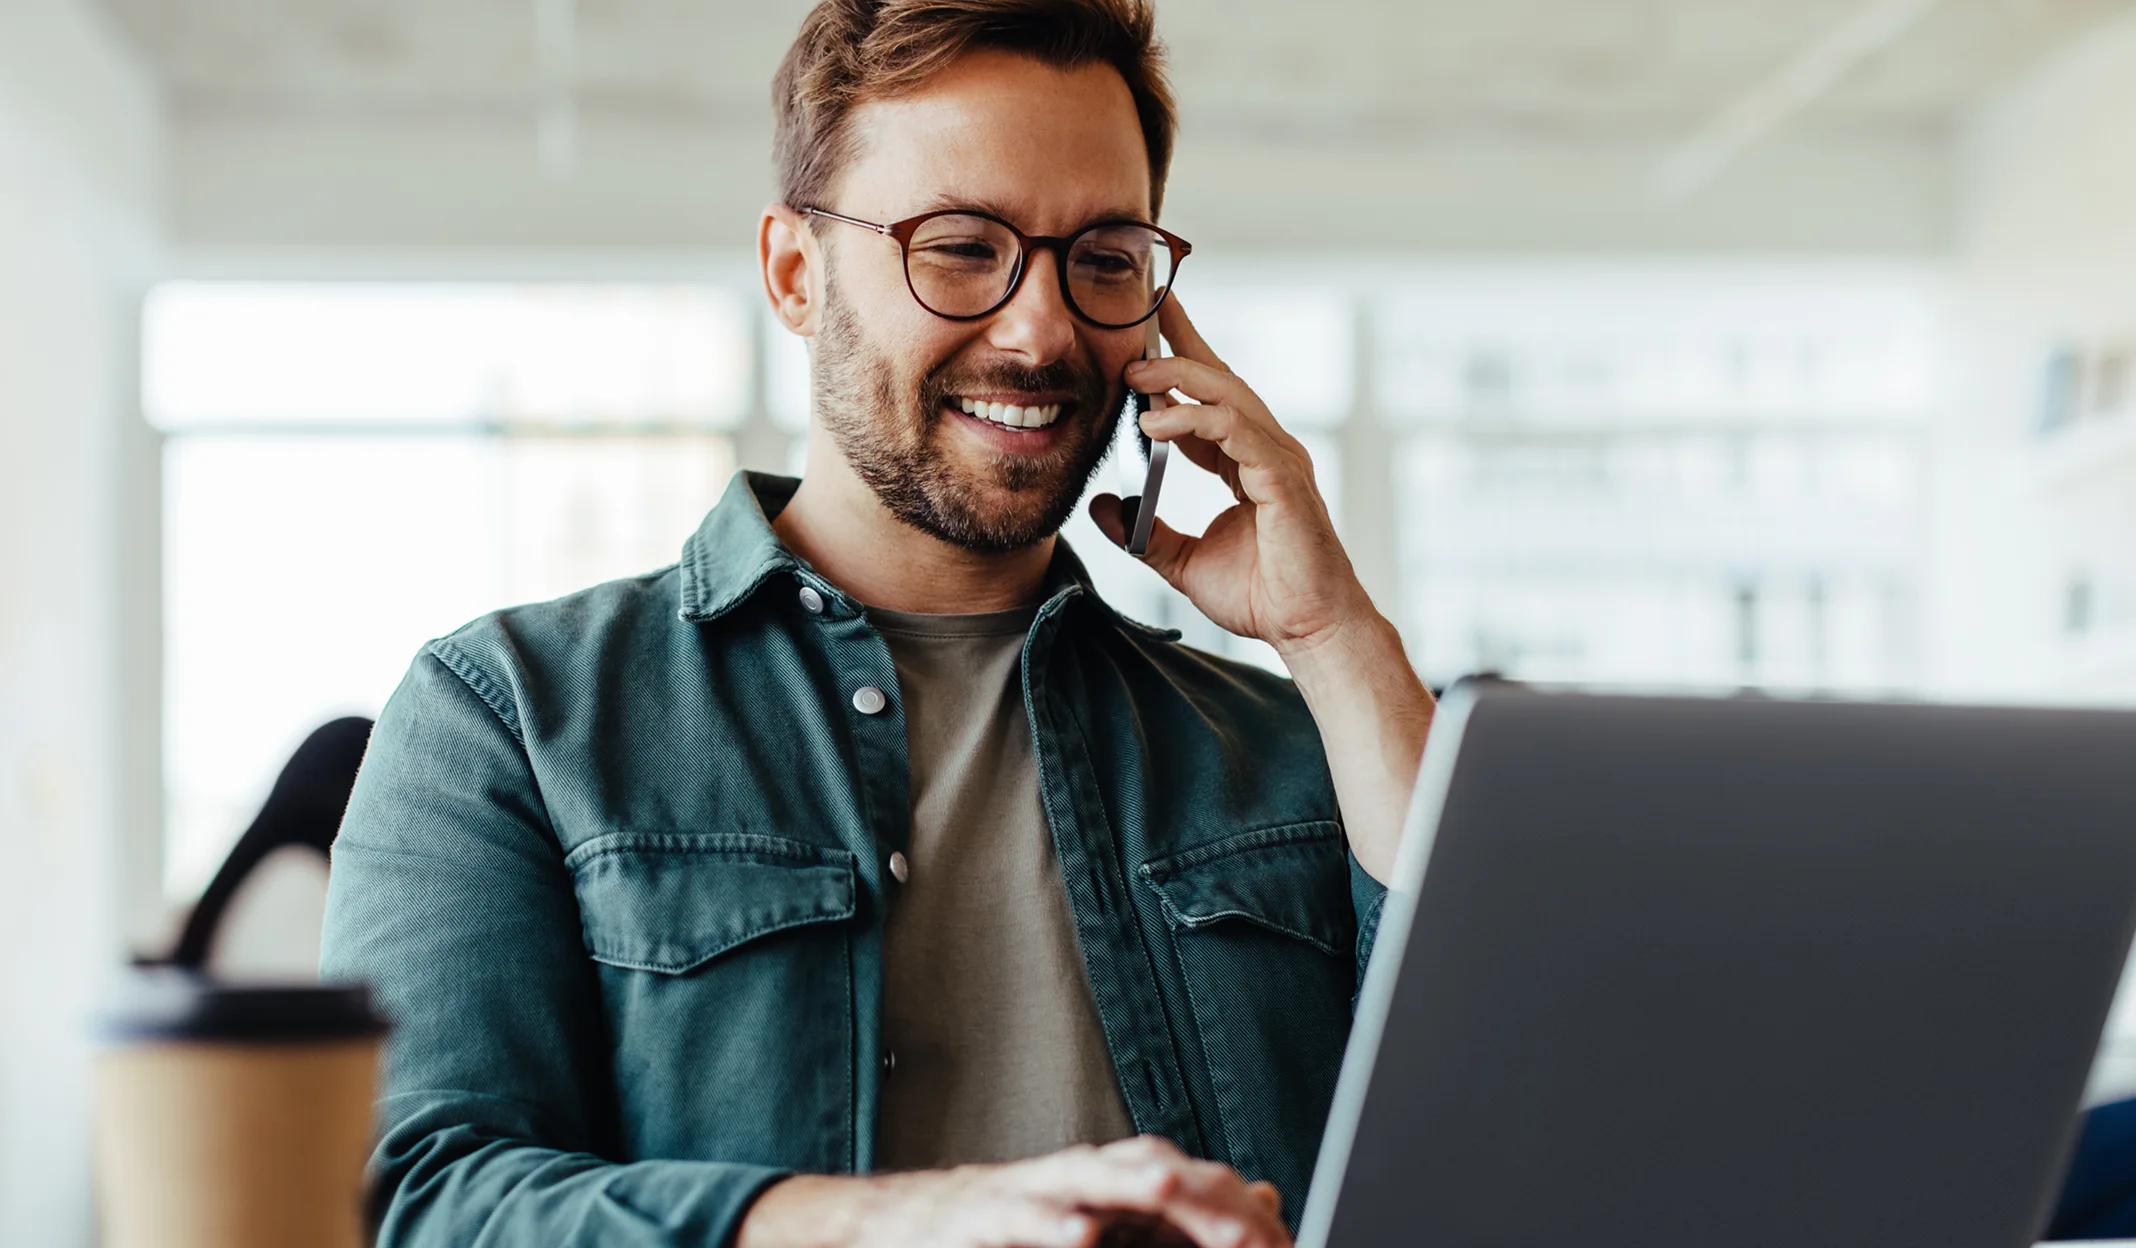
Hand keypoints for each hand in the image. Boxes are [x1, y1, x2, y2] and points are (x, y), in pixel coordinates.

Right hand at [737, 1136, 1288, 1247]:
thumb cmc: (1016, 1230)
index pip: (1193, 1188)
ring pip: (1087, 1179)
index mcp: (1116, 1184)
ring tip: (1171, 1193)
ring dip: (1130, 1184)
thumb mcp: (1105, 1229)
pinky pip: (1020, 1219)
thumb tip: (1264, 1195)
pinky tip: (1079, 1234)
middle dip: (1201, 1201)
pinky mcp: (984, 1218)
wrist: (912, 1226)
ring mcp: (1031, 1193)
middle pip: (1152, 1171)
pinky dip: (1050, 1225)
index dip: (1237, 1216)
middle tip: (1251, 1232)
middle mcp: (1080, 1177)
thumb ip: (1180, 1223)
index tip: (1277, 1246)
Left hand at [1089, 294, 1367, 657]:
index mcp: (1246, 461)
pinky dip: (1195, 420)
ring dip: (1179, 377)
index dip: (1178, 361)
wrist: (1306, 629)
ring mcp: (1278, 460)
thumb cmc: (1263, 596)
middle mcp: (1266, 450)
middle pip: (1221, 378)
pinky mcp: (1282, 479)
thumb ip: (1144, 533)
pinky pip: (1236, 432)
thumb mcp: (1182, 561)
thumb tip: (1101, 509)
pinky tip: (1156, 421)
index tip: (1143, 332)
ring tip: (1134, 375)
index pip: (1209, 397)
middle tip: (1138, 321)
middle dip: (1181, 343)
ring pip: (1228, 395)